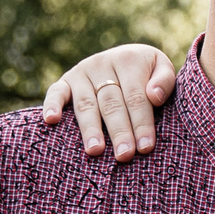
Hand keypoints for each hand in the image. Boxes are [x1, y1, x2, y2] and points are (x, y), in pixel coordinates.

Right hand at [41, 43, 179, 161]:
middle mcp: (103, 63)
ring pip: (86, 104)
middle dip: (119, 131)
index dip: (141, 123)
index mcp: (129, 60)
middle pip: (111, 104)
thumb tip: (154, 96)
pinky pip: (56, 92)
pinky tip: (50, 121)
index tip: (145, 147)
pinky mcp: (66, 80)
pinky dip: (51, 105)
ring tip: (95, 150)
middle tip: (124, 155)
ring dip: (90, 128)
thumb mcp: (162, 69)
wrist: (127, 58)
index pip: (136, 97)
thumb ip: (164, 81)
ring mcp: (82, 72)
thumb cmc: (149, 74)